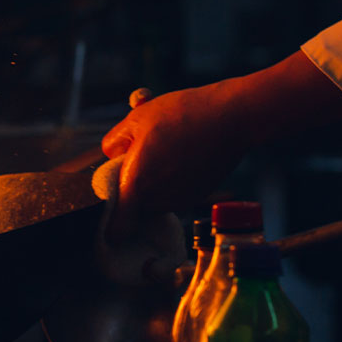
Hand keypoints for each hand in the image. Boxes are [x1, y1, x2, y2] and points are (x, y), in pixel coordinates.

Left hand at [101, 82, 252, 214]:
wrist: (230, 117)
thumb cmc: (180, 114)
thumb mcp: (134, 120)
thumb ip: (114, 144)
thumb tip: (114, 156)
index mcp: (137, 185)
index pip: (118, 227)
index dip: (110, 221)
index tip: (111, 204)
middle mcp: (159, 200)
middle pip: (134, 204)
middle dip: (133, 182)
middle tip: (140, 151)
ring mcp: (181, 200)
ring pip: (155, 197)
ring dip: (154, 178)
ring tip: (165, 144)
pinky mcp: (198, 195)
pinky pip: (174, 192)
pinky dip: (173, 177)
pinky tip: (182, 149)